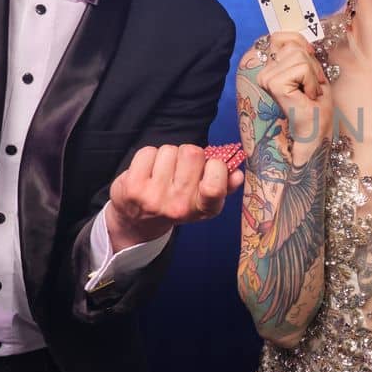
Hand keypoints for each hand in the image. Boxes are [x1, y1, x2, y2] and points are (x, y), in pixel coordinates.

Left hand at [107, 144, 244, 250]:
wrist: (138, 222)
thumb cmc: (176, 204)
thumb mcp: (204, 202)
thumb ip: (225, 187)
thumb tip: (237, 174)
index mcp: (202, 209)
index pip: (214, 184)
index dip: (214, 166)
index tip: (208, 169)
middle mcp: (179, 206)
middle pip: (192, 153)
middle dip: (188, 154)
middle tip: (181, 169)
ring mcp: (154, 197)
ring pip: (169, 150)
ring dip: (167, 156)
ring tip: (163, 172)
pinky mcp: (134, 186)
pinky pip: (148, 152)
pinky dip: (148, 156)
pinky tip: (147, 171)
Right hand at [254, 33, 330, 156]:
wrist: (317, 128)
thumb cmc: (316, 102)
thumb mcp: (311, 69)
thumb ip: (301, 50)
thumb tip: (301, 36)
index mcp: (270, 67)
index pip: (281, 37)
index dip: (302, 45)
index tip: (310, 64)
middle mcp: (264, 72)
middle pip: (294, 46)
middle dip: (311, 65)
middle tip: (311, 85)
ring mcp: (266, 78)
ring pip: (300, 56)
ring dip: (313, 75)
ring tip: (309, 92)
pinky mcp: (274, 84)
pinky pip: (302, 68)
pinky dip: (312, 82)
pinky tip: (307, 96)